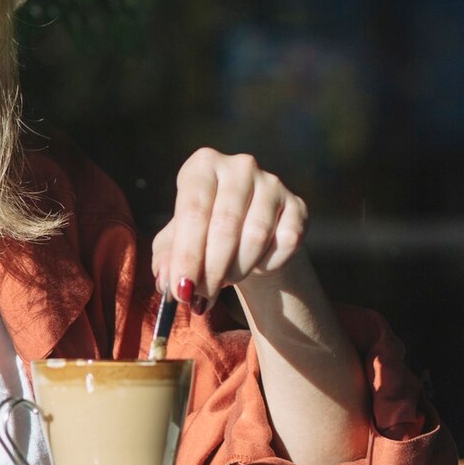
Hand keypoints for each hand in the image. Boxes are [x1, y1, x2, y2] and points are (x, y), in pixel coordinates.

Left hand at [150, 148, 308, 312]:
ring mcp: (272, 184)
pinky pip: (285, 243)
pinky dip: (268, 264)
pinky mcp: (298, 206)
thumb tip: (166, 282)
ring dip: (237, 269)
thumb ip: (166, 259)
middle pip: (224, 226)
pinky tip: (256, 264)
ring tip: (225, 280)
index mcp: (203, 165)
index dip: (186, 254)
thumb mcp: (176, 241)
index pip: (192, 211)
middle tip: (200, 299)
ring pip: (255, 237)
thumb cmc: (203, 233)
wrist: (247, 231)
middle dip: (210, 270)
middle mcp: (239, 167)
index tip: (181, 290)